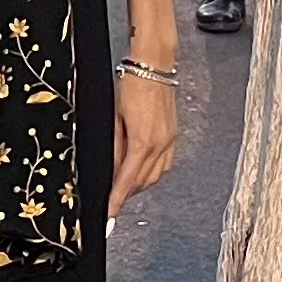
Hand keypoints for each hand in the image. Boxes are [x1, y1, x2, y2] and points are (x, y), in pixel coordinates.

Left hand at [110, 63, 174, 218]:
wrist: (153, 65)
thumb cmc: (131, 84)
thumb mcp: (114, 117)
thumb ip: (114, 147)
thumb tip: (110, 169)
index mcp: (143, 142)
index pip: (127, 181)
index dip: (116, 201)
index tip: (109, 216)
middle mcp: (161, 145)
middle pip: (142, 183)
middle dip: (126, 195)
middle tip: (111, 202)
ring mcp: (170, 141)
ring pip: (155, 176)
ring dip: (139, 185)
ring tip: (124, 188)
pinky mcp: (173, 135)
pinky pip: (164, 165)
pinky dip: (152, 173)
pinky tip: (142, 172)